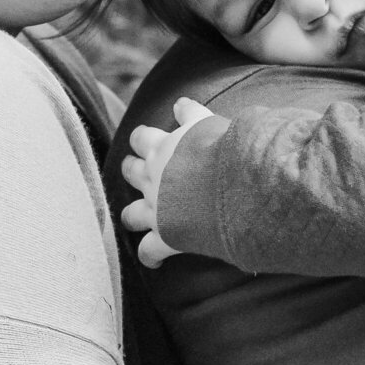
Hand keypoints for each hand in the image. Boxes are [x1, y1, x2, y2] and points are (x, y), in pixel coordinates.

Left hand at [119, 98, 214, 268]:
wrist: (234, 185)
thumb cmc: (228, 151)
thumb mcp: (209, 122)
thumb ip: (193, 114)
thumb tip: (180, 103)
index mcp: (163, 147)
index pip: (143, 137)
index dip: (143, 139)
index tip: (147, 140)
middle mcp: (153, 177)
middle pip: (130, 171)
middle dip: (133, 171)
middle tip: (141, 173)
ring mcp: (156, 208)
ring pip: (130, 214)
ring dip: (133, 215)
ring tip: (139, 217)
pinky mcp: (165, 235)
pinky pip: (149, 252)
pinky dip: (151, 257)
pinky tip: (156, 261)